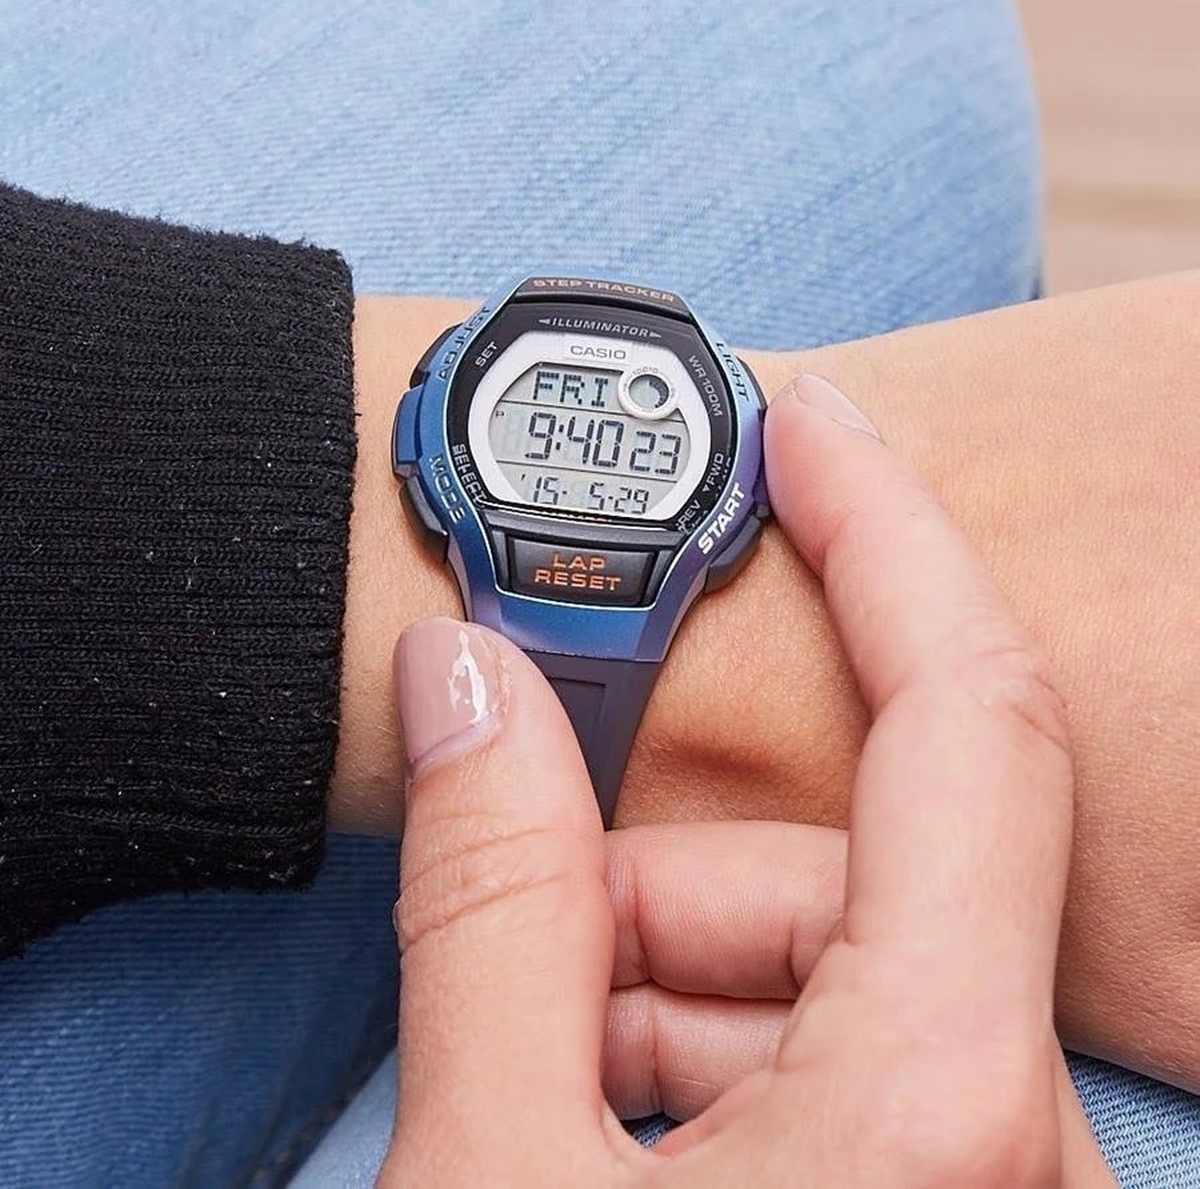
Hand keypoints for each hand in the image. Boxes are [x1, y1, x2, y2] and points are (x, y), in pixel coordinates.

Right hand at [376, 384, 1113, 1185]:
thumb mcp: (489, 1164)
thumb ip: (484, 903)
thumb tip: (463, 682)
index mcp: (940, 1104)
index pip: (968, 723)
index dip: (880, 532)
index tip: (805, 429)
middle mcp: (1012, 1139)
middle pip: (839, 875)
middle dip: (657, 888)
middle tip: (525, 955)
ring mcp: (989, 1174)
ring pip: (836, 966)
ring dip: (669, 985)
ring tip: (547, 1084)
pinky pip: (850, 1053)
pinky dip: (714, 1051)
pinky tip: (605, 1118)